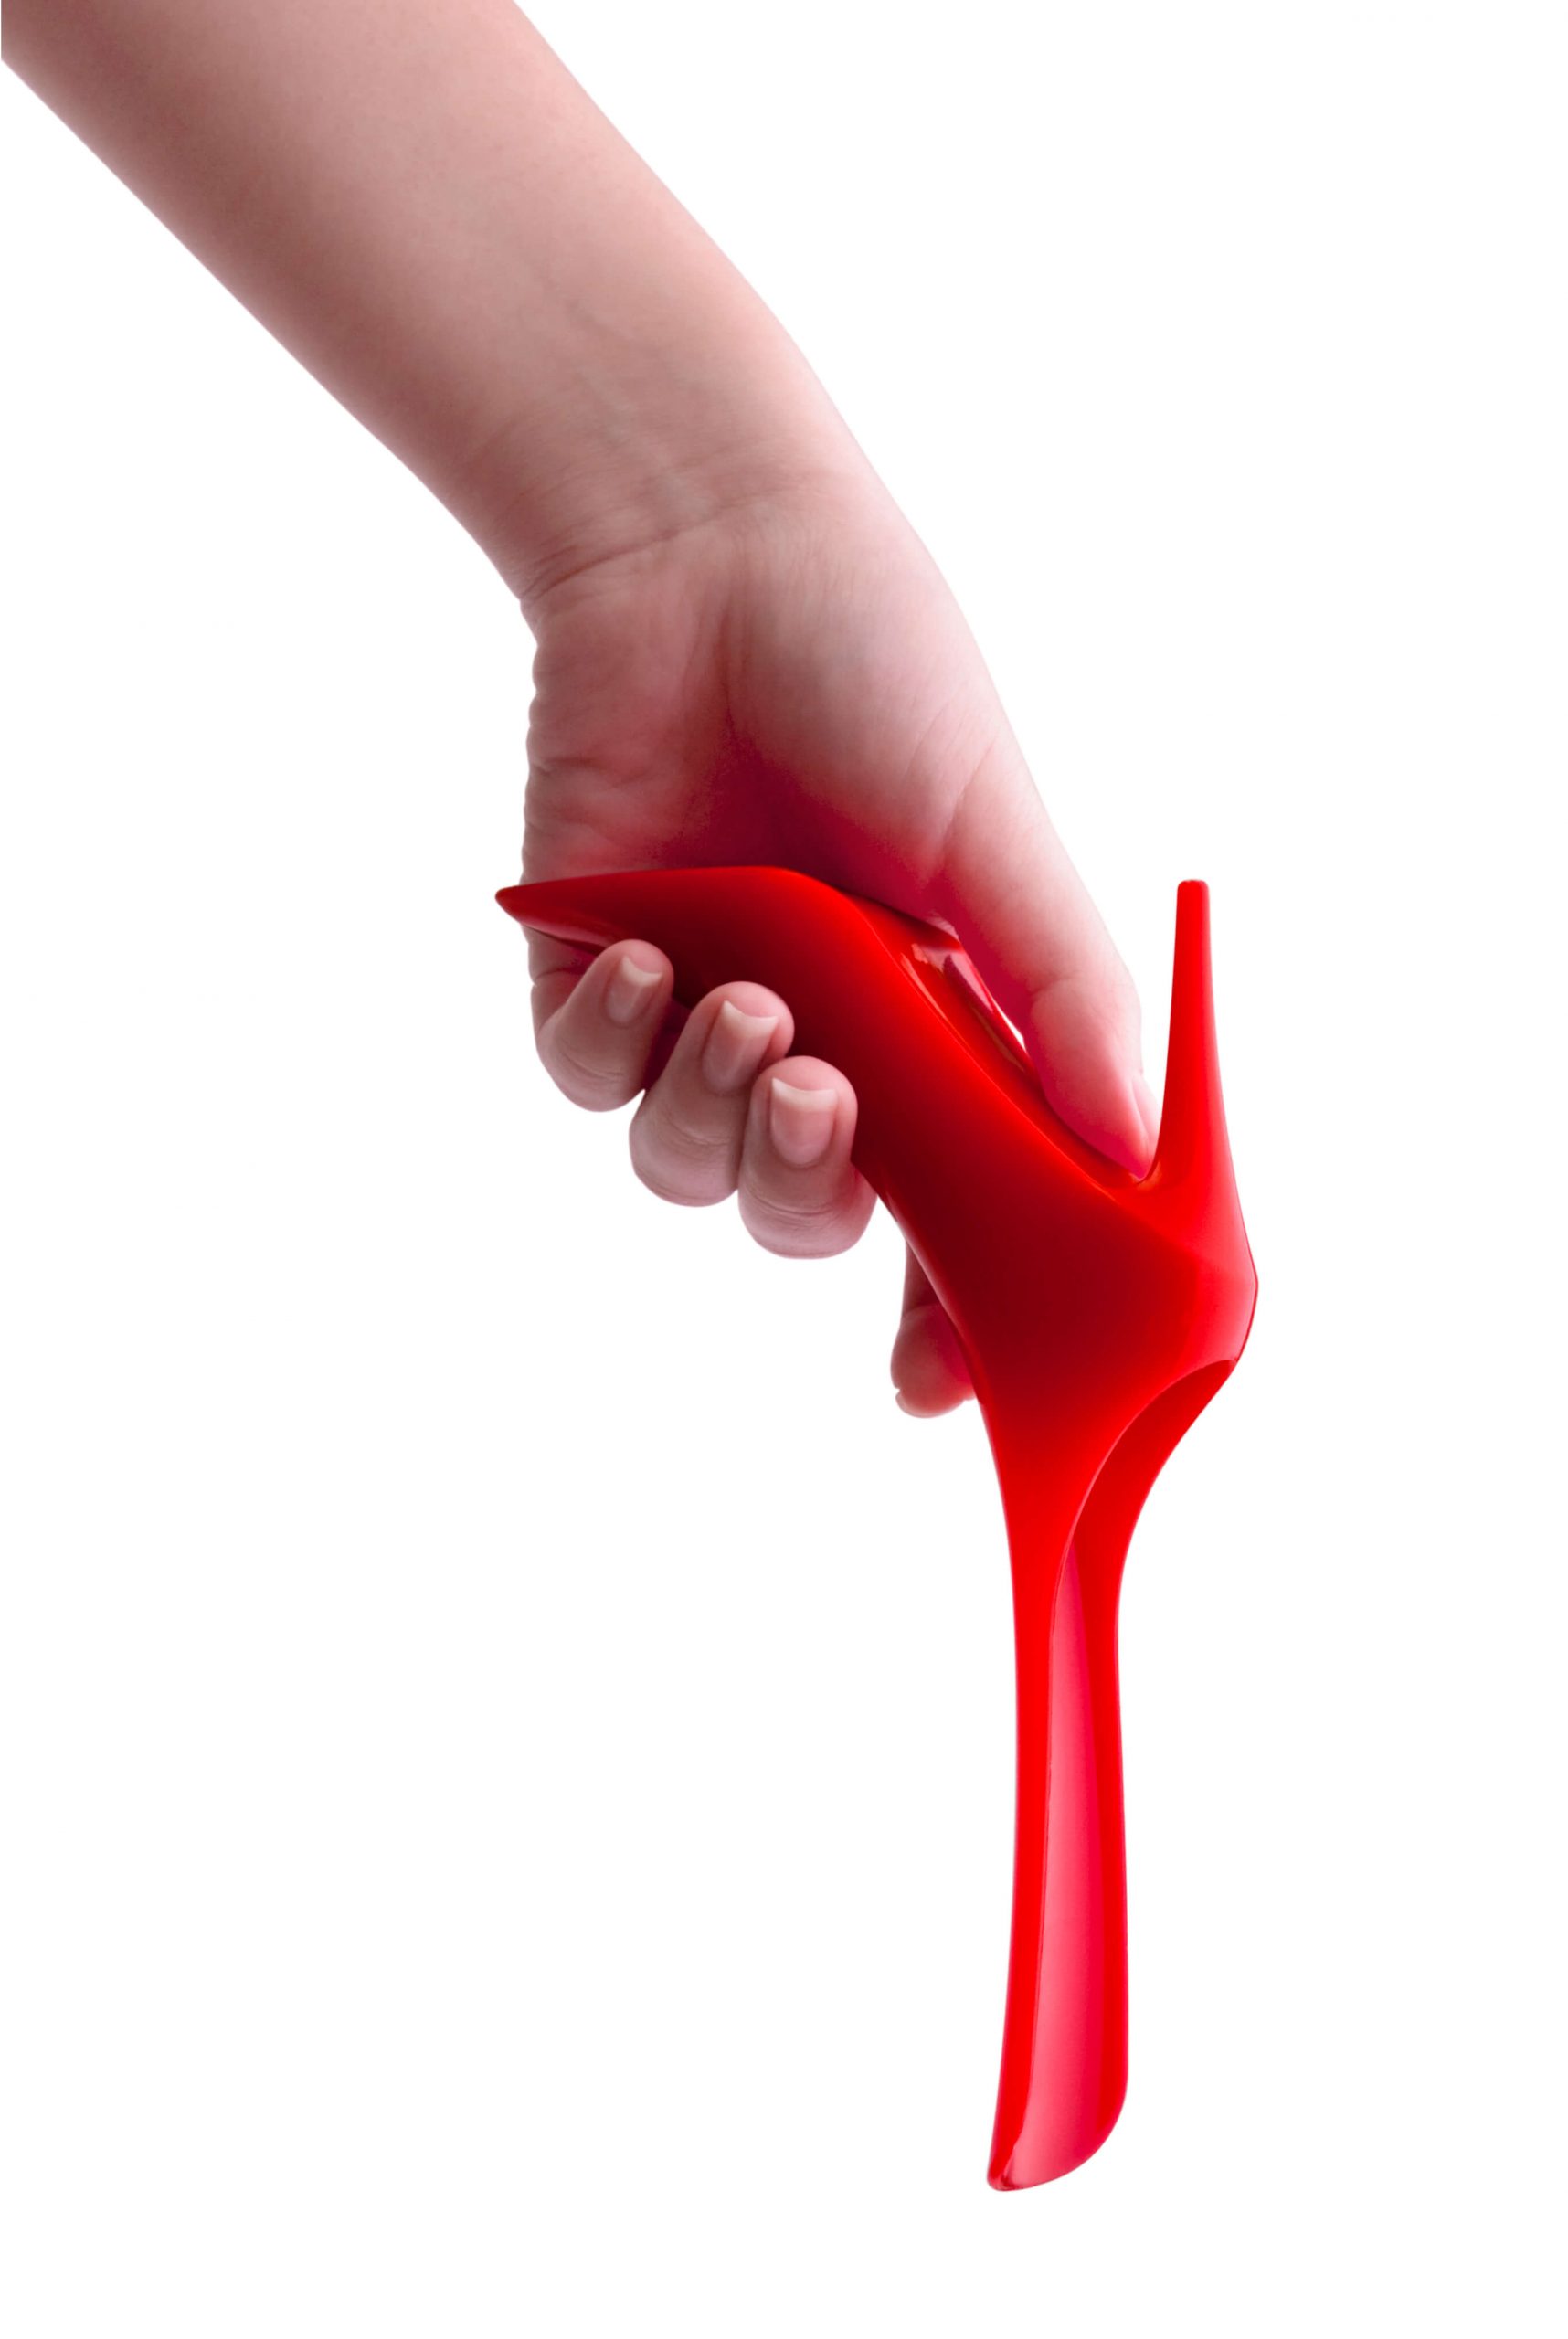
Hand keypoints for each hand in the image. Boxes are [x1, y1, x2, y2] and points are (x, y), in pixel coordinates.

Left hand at [518, 467, 1157, 1413]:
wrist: (714, 551)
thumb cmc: (883, 680)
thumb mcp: (999, 844)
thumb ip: (1065, 1002)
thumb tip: (1134, 1160)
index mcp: (942, 1034)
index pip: (948, 1220)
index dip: (941, 1316)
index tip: (934, 1381)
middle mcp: (823, 1044)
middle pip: (808, 1214)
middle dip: (815, 1194)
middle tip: (838, 1106)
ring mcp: (701, 1018)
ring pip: (688, 1168)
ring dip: (719, 1114)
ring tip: (753, 1007)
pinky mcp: (593, 977)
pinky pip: (587, 1082)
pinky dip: (614, 1042)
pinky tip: (648, 956)